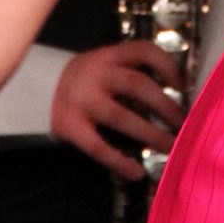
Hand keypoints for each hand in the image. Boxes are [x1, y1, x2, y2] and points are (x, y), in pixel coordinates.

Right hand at [51, 38, 185, 174]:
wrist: (37, 90)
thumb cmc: (87, 80)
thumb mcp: (106, 64)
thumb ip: (133, 72)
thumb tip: (178, 95)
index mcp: (110, 55)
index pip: (144, 50)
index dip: (168, 65)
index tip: (185, 86)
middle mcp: (97, 74)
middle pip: (138, 85)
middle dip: (166, 107)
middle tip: (185, 125)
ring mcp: (82, 100)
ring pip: (122, 117)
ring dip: (151, 134)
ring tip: (171, 148)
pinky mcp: (70, 126)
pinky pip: (98, 146)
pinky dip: (119, 161)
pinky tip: (136, 172)